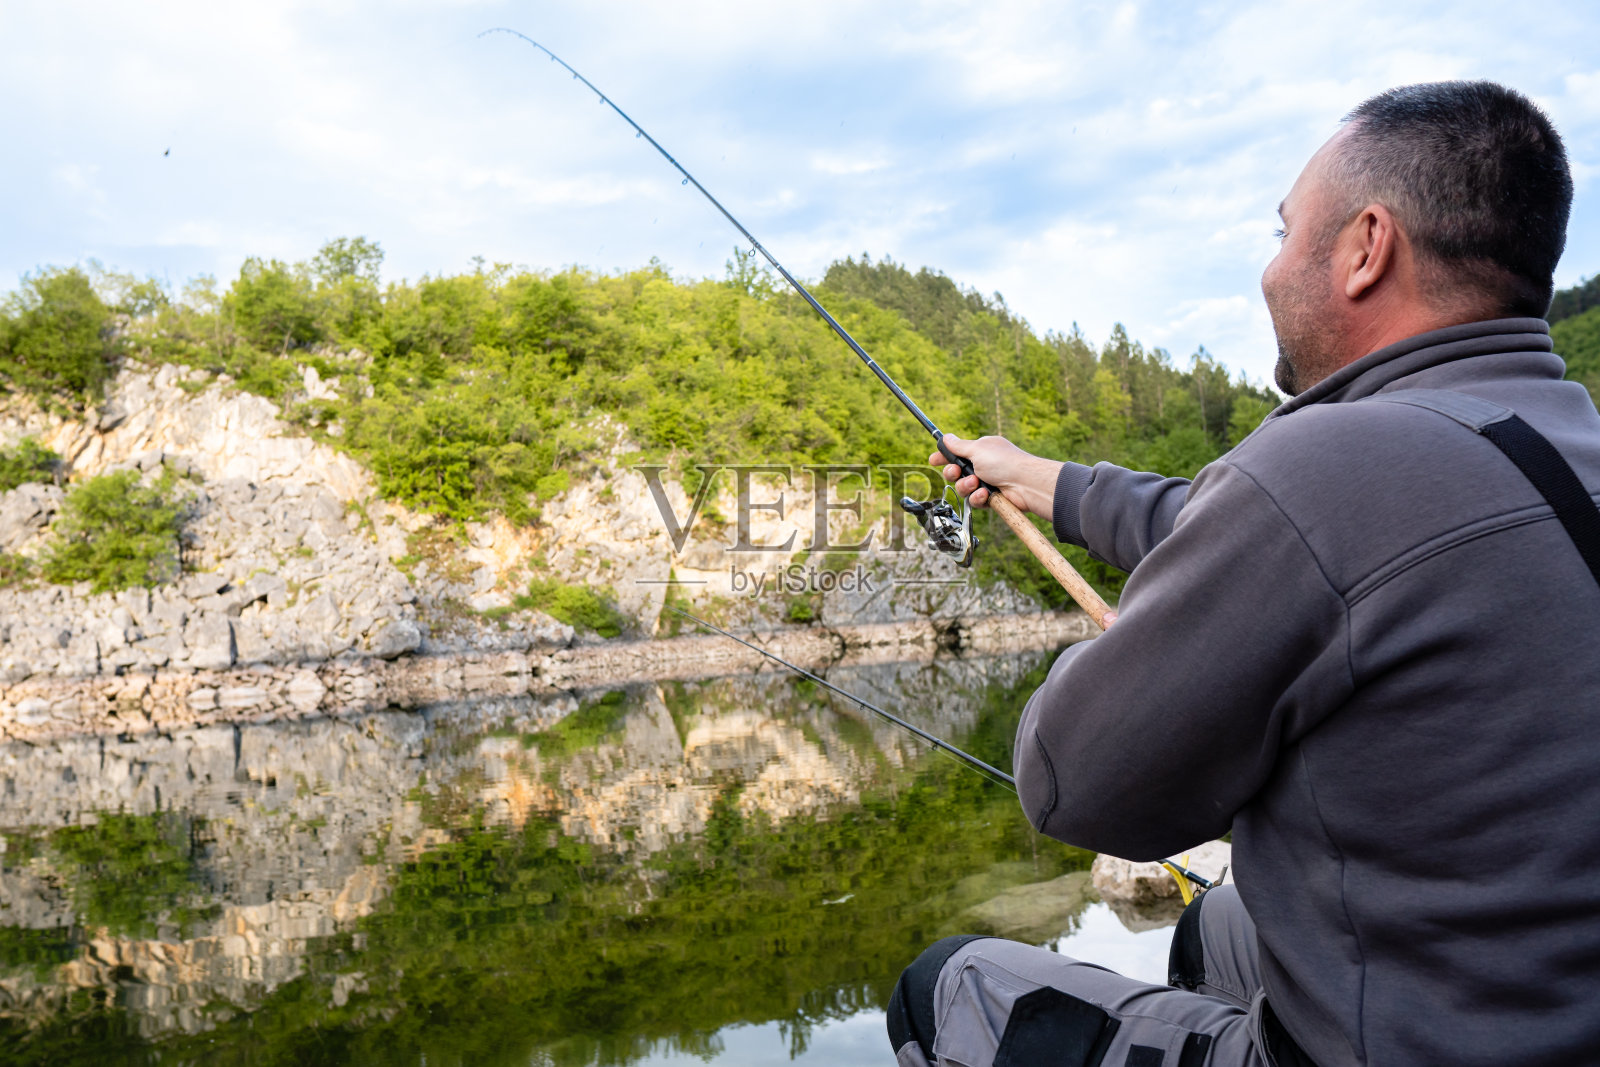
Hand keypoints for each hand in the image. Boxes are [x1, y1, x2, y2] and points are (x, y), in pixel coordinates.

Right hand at [929, 434, 1062, 519]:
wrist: (1025, 484)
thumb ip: (958, 446)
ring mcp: (988, 482)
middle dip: (954, 474)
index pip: (957, 453)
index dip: (944, 458)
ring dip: (967, 486)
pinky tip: (985, 494)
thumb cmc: (1004, 462)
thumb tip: (946, 437)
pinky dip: (978, 498)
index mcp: (982, 450)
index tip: (933, 461)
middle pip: (957, 472)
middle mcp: (984, 466)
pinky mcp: (991, 498)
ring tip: (976, 483)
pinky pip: (975, 501)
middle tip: (956, 472)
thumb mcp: (977, 449)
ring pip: (964, 488)